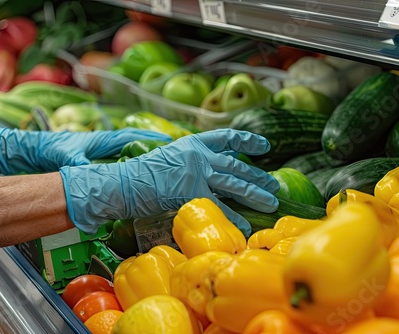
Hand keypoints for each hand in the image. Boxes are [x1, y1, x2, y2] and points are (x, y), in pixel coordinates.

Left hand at [0, 128, 171, 173]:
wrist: (31, 150)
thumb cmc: (48, 148)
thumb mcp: (64, 155)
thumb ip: (79, 164)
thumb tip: (92, 175)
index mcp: (99, 140)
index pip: (129, 137)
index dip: (148, 137)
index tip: (166, 141)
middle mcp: (101, 145)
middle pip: (131, 144)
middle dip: (149, 147)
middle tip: (167, 155)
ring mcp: (97, 154)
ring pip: (123, 155)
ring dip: (138, 159)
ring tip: (155, 168)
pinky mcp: (91, 162)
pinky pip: (113, 164)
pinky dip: (124, 168)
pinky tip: (130, 178)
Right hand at [59, 128, 279, 236]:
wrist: (125, 183)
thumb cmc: (140, 173)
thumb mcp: (167, 157)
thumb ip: (188, 161)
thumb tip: (203, 169)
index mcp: (193, 143)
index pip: (227, 137)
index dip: (248, 141)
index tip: (264, 146)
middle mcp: (200, 155)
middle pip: (237, 165)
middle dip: (257, 176)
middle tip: (273, 185)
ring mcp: (199, 173)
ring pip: (236, 184)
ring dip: (256, 193)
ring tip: (271, 202)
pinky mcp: (194, 193)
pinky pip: (220, 207)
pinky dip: (234, 218)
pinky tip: (245, 227)